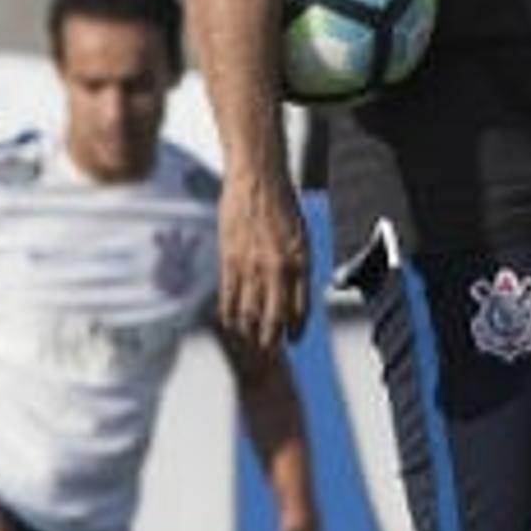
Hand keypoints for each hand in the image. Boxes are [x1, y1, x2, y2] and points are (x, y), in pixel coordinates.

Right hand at [215, 176, 310, 349]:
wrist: (258, 178)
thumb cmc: (283, 204)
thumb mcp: (302, 237)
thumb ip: (298, 267)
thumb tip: (293, 295)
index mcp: (301, 262)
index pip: (301, 309)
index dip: (296, 330)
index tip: (294, 340)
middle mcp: (277, 268)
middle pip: (273, 319)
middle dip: (271, 341)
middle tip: (269, 351)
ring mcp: (251, 265)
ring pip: (248, 313)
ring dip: (248, 332)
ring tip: (249, 339)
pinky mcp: (229, 259)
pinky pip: (228, 297)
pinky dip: (229, 314)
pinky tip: (230, 321)